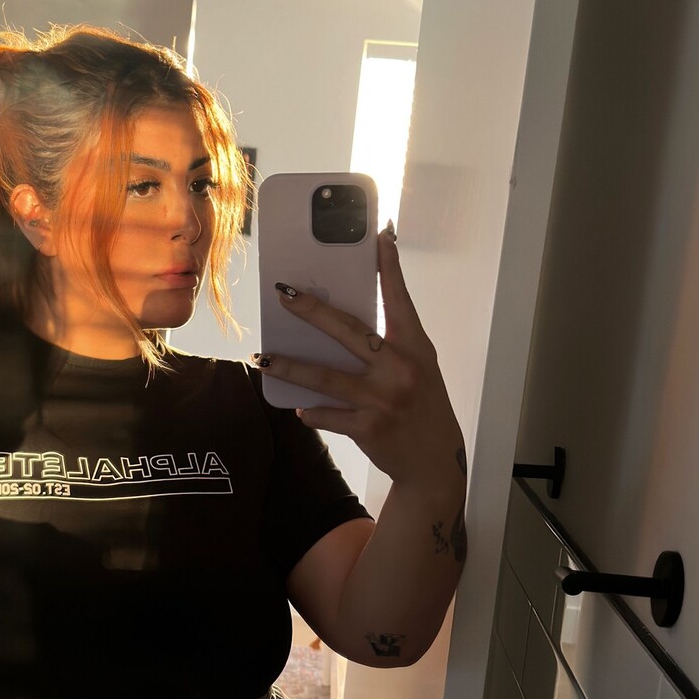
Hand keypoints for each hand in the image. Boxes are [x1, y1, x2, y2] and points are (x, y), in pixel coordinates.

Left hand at [254, 224, 466, 495]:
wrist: (434, 462)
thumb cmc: (423, 406)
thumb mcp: (419, 367)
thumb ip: (390, 344)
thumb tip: (342, 321)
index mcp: (415, 348)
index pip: (400, 299)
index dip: (389, 267)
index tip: (378, 236)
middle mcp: (400, 369)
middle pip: (349, 331)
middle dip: (313, 311)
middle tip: (285, 295)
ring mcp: (382, 399)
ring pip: (326, 377)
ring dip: (290, 366)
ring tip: (264, 357)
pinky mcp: (368, 428)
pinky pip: (327, 415)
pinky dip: (310, 411)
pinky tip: (298, 406)